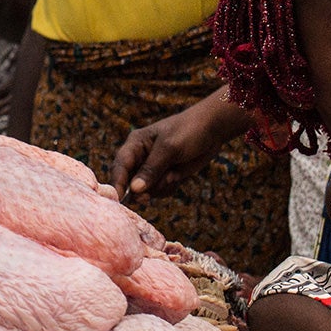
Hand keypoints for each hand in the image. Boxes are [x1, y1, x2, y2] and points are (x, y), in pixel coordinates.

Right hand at [110, 92, 247, 199]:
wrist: (213, 130)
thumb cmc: (188, 131)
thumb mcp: (169, 148)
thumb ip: (151, 169)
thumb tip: (134, 190)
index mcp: (135, 144)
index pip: (120, 166)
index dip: (117, 183)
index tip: (118, 200)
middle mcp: (140, 157)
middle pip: (130, 182)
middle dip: (141, 190)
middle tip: (147, 197)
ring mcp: (153, 168)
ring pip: (146, 190)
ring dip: (159, 188)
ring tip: (173, 175)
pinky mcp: (165, 176)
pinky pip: (160, 191)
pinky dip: (168, 188)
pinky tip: (178, 175)